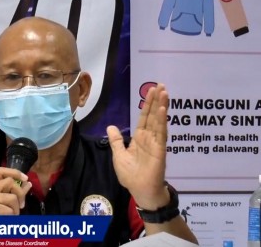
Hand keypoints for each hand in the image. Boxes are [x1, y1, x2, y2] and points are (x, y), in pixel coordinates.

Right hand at [0, 167, 31, 214]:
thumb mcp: (2, 201)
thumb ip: (14, 192)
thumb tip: (27, 184)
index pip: (1, 171)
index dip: (15, 172)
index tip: (25, 178)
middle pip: (10, 182)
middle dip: (20, 194)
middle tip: (22, 205)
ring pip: (12, 198)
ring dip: (16, 209)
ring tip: (10, 215)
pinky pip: (9, 210)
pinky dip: (11, 216)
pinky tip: (5, 220)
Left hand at [107, 83, 168, 209]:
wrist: (139, 190)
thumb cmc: (130, 175)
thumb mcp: (119, 155)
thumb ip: (116, 141)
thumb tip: (111, 127)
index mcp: (139, 138)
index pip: (144, 117)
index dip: (146, 104)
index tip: (151, 91)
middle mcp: (149, 137)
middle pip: (152, 115)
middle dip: (155, 100)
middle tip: (160, 85)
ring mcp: (156, 142)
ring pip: (158, 121)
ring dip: (161, 106)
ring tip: (164, 92)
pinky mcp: (160, 149)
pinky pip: (161, 133)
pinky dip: (162, 121)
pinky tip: (163, 110)